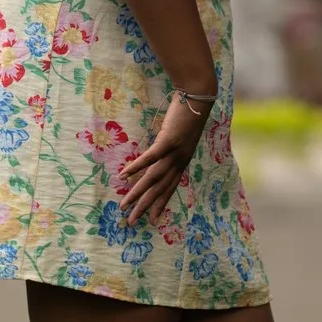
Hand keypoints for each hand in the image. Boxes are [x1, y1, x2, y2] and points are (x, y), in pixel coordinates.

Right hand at [115, 91, 211, 225]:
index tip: (153, 220)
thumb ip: (169, 148)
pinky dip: (136, 167)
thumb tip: (157, 154)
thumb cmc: (187, 115)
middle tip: (133, 222)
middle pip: (160, 189)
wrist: (198, 98)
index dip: (161, 204)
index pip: (170, 189)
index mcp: (182, 162)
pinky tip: (123, 175)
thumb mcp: (179, 137)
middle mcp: (179, 161)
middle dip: (146, 207)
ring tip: (124, 205)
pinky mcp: (168, 140)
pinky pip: (150, 158)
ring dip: (137, 193)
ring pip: (153, 178)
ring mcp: (174, 152)